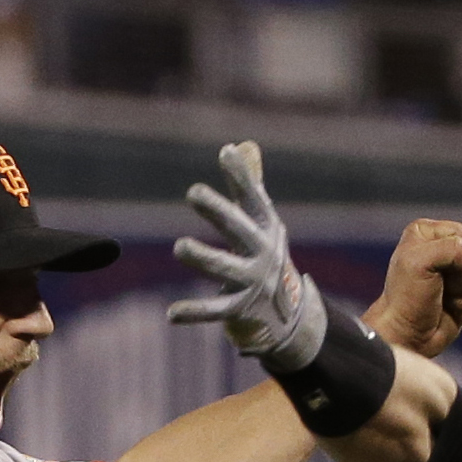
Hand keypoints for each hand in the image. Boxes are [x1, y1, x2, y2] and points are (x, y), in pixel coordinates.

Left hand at [167, 141, 327, 372]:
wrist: (289, 314)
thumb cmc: (265, 256)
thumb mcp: (262, 224)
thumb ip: (250, 188)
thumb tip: (239, 147)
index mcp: (267, 228)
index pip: (253, 199)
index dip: (241, 177)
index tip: (225, 153)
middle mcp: (264, 254)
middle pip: (239, 229)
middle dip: (218, 211)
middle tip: (193, 192)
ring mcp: (254, 283)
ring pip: (225, 268)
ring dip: (203, 257)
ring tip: (179, 247)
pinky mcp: (241, 309)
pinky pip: (216, 310)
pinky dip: (194, 312)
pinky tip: (171, 314)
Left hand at [363, 219, 461, 357]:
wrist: (407, 335)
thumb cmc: (406, 298)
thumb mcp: (419, 262)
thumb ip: (452, 249)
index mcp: (429, 234)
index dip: (458, 255)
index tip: (436, 270)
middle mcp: (446, 252)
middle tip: (442, 289)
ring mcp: (459, 277)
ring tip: (446, 302)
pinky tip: (455, 314)